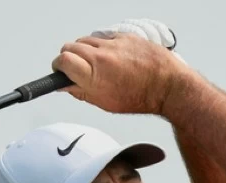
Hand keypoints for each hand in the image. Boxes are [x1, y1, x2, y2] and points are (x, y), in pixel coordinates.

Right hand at [51, 30, 187, 115]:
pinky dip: (102, 46)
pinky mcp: (124, 36)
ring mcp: (113, 44)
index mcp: (94, 75)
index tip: (60, 71)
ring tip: (94, 63)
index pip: (62, 60)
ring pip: (86, 40)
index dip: (58, 66)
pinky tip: (111, 57)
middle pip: (70, 47)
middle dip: (68, 57)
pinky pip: (104, 37)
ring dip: (84, 50)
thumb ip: (81, 92)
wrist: (167, 85)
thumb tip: (65, 86)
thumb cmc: (141, 97)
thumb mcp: (105, 103)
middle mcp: (101, 56)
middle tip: (75, 68)